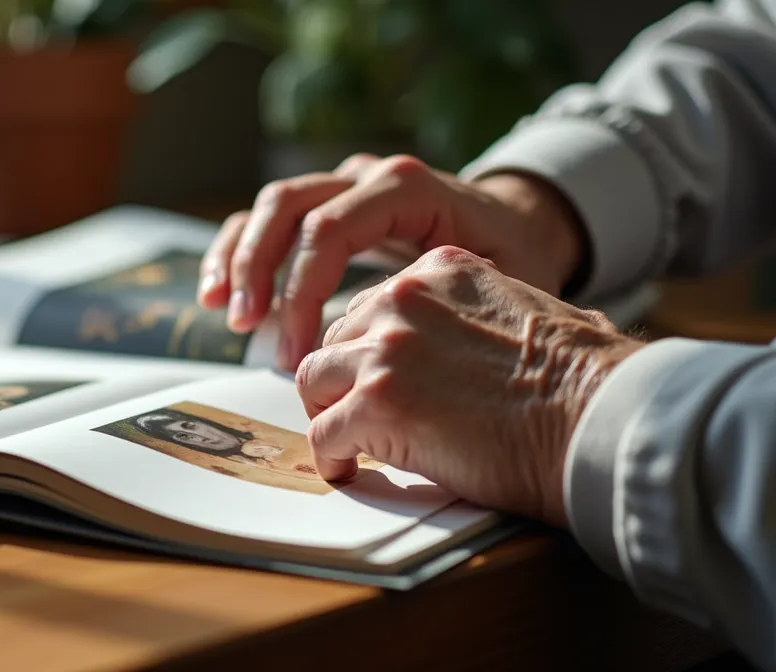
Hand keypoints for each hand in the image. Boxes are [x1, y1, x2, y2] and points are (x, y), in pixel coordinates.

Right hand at [197, 153, 586, 371]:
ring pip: (269, 206)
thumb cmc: (512, 260)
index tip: (296, 352)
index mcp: (407, 188)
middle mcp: (366, 176)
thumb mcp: (505, 279)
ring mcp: (341, 186)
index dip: (301, 290)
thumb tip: (394, 343)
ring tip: (227, 315)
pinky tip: (216, 296)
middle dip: (259, 270)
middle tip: (248, 327)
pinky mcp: (324, 207)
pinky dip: (235, 253)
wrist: (516, 224)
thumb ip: (452, 298)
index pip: (330, 229)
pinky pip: (266, 219)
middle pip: (288, 206)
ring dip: (239, 260)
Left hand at [294, 246, 641, 527]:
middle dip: (341, 379)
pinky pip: (323, 434)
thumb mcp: (535, 309)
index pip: (374, 303)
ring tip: (346, 444)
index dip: (371, 348)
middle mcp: (405, 298)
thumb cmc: (587, 381)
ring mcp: (386, 349)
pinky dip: (330, 458)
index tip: (378, 379)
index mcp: (443, 269)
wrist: (599, 417)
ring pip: (315, 380)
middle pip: (337, 338)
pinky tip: (349, 471)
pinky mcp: (376, 403)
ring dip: (327, 414)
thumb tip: (483, 347)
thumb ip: (483, 314)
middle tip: (350, 414)